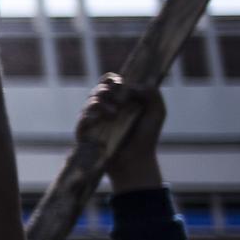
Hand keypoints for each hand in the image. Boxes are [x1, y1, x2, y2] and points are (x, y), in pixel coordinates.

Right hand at [77, 73, 165, 191]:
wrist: (137, 159)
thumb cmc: (146, 137)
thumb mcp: (157, 112)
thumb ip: (152, 93)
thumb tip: (132, 85)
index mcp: (119, 99)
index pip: (110, 82)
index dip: (113, 79)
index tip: (122, 84)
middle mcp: (104, 107)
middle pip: (98, 89)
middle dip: (107, 90)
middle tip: (119, 99)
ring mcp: (94, 119)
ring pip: (90, 102)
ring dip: (101, 103)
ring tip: (114, 114)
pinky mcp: (85, 132)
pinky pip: (82, 119)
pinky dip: (89, 116)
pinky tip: (99, 120)